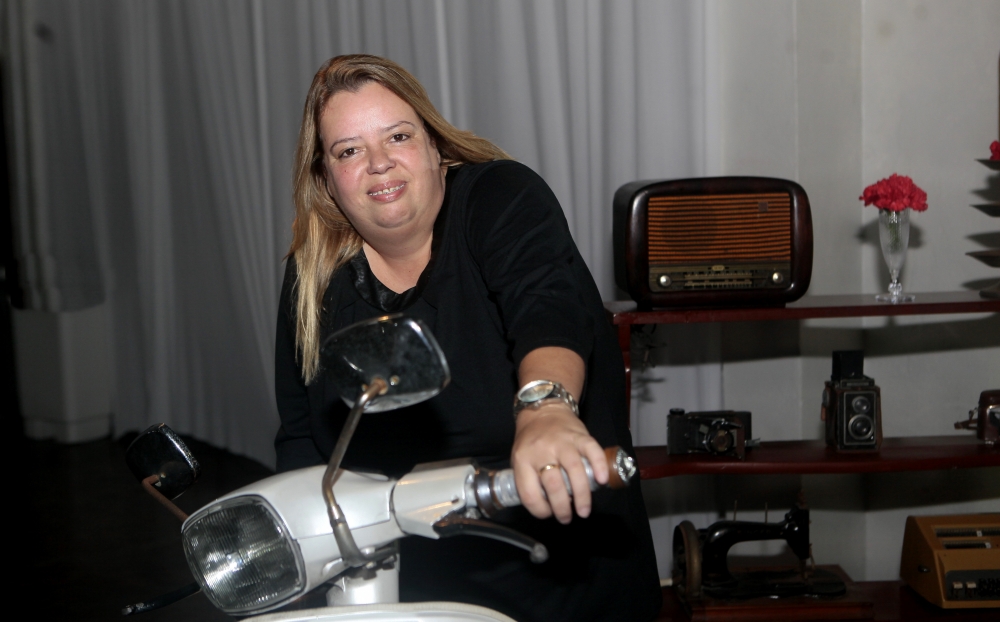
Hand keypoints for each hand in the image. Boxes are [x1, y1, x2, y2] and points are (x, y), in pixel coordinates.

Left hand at [510, 402, 608, 523]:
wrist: (543, 409)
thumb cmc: (532, 439)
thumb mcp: (520, 458)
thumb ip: (529, 480)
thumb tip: (546, 506)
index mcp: (523, 460)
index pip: (529, 493)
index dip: (540, 510)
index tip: (549, 514)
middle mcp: (542, 451)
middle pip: (553, 485)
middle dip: (562, 508)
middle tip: (567, 517)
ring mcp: (562, 442)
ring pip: (574, 471)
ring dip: (581, 496)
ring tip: (584, 510)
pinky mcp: (580, 435)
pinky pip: (592, 450)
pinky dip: (598, 466)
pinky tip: (602, 481)